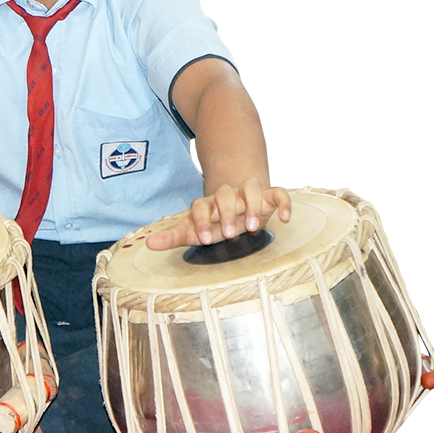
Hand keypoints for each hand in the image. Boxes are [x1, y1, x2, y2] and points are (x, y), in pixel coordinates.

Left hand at [146, 179, 290, 250]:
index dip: (201, 220)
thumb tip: (148, 243)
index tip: (205, 239)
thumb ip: (173, 236)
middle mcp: (227, 195)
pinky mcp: (269, 196)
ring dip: (252, 205)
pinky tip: (285, 218)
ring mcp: (248, 193)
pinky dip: (283, 203)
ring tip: (253, 228)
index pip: (200, 206)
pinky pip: (278, 193)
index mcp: (208, 204)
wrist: (236, 204)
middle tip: (230, 234)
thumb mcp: (193, 231)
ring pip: (251, 188)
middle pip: (224, 195)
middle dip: (227, 213)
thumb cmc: (213, 222)